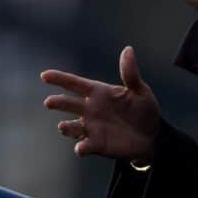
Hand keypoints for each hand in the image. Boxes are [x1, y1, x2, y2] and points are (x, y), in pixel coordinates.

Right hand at [41, 46, 160, 159]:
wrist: (152, 136)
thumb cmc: (144, 109)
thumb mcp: (140, 90)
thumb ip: (130, 74)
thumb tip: (128, 49)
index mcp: (98, 92)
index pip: (75, 84)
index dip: (60, 78)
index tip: (44, 75)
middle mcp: (90, 109)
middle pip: (69, 104)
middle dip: (58, 103)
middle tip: (49, 102)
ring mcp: (91, 127)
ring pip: (71, 127)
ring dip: (66, 127)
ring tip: (64, 127)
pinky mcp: (97, 144)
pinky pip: (84, 146)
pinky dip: (81, 147)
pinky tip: (82, 147)